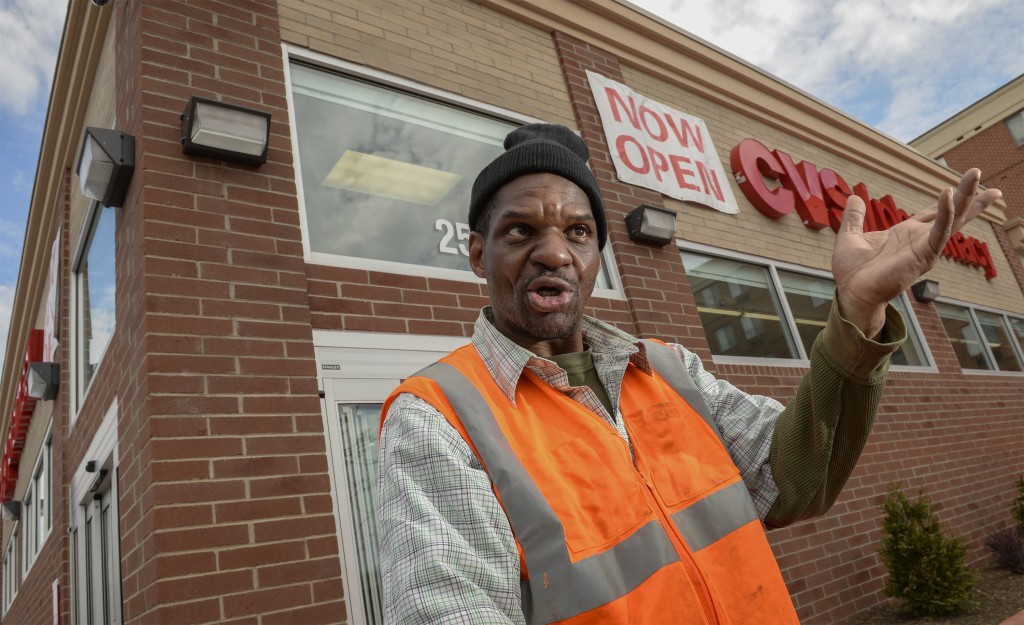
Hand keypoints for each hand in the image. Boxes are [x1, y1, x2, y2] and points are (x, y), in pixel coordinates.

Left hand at [831, 168, 1001, 338]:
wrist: (850, 292)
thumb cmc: (852, 272)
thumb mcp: (850, 236)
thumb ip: (854, 217)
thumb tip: (853, 198)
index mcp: (907, 233)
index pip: (936, 211)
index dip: (951, 197)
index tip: (968, 182)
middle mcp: (920, 239)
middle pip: (952, 212)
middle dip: (969, 194)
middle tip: (980, 171)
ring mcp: (924, 248)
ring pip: (952, 219)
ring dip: (965, 197)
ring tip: (975, 174)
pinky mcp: (923, 256)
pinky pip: (939, 231)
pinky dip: (945, 213)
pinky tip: (948, 195)